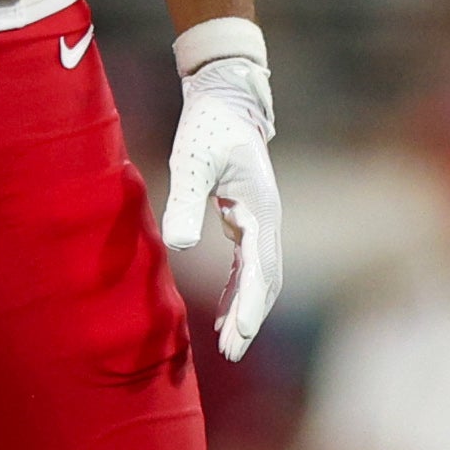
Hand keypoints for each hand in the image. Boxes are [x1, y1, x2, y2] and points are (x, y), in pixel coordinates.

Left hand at [161, 17, 282, 361]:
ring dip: (247, 309)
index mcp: (261, 210)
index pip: (262, 270)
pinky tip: (226, 312)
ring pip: (261, 276)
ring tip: (230, 345)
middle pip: (267, 280)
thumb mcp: (191, 161)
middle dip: (251, 318)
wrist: (225, 97)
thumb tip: (181, 247)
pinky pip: (249, 264)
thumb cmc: (207, 126)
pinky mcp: (247, 218)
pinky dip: (240, 290)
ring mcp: (261, 220)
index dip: (250, 306)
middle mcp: (268, 220)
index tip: (238, 336)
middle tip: (231, 352)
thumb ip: (185, 201)